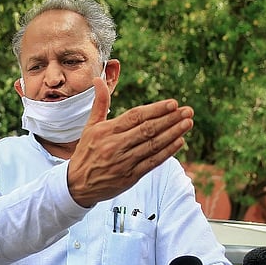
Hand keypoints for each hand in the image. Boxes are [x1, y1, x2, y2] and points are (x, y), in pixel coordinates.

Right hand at [67, 77, 193, 206]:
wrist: (77, 185)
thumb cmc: (86, 152)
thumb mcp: (90, 126)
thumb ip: (100, 103)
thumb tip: (98, 79)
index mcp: (106, 131)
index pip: (135, 116)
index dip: (156, 109)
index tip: (173, 103)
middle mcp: (115, 145)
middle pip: (147, 130)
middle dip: (170, 119)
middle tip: (188, 110)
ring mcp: (124, 162)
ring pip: (153, 145)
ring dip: (173, 133)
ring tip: (188, 123)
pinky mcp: (130, 176)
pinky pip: (152, 162)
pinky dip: (167, 152)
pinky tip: (179, 142)